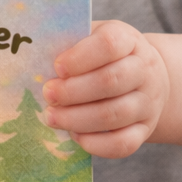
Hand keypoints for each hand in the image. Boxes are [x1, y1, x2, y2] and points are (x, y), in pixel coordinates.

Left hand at [43, 21, 168, 157]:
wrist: (146, 77)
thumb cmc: (104, 56)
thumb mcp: (90, 37)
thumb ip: (68, 43)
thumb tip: (34, 57)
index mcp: (128, 41)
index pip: (109, 44)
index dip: (80, 57)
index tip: (57, 67)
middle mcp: (144, 71)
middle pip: (111, 81)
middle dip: (72, 91)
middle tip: (47, 94)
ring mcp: (147, 102)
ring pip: (115, 114)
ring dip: (77, 119)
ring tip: (52, 117)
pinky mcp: (144, 130)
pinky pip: (124, 143)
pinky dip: (96, 144)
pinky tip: (75, 136)